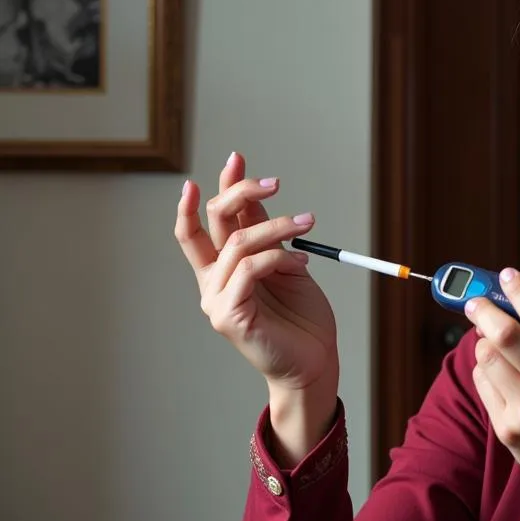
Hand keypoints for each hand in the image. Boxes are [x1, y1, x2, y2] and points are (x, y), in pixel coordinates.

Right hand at [175, 151, 337, 393]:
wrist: (314, 361)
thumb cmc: (301, 317)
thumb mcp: (287, 264)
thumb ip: (268, 237)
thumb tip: (259, 196)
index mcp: (222, 270)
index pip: (205, 224)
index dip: (216, 190)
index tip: (234, 158)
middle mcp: (212, 282)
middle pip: (212, 222)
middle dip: (240, 192)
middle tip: (275, 181)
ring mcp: (217, 299)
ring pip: (239, 242)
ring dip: (277, 226)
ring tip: (308, 223)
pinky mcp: (229, 315)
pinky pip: (249, 269)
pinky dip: (278, 258)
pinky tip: (302, 262)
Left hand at [467, 269, 519, 511]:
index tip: (506, 276)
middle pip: (507, 335)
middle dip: (485, 310)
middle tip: (475, 300)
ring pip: (489, 359)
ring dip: (484, 341)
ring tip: (489, 339)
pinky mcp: (509, 430)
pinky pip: (484, 386)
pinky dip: (484, 370)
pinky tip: (496, 370)